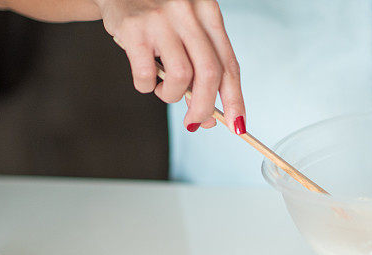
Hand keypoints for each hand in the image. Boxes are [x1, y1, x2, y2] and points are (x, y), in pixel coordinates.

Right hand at [97, 0, 245, 132]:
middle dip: (204, 108)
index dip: (235, 99)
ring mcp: (162, 19)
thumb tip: (207, 117)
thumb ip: (199, 66)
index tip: (237, 124)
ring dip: (172, 95)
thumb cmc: (156, 16)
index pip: (230, 65)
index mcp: (209, 13)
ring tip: (163, 89)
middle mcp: (189, 13)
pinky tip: (145, 78)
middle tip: (194, 123)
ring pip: (181, 77)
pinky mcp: (135, 29)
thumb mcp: (186, 32)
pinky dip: (146, 87)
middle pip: (210, 75)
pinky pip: (146, 76)